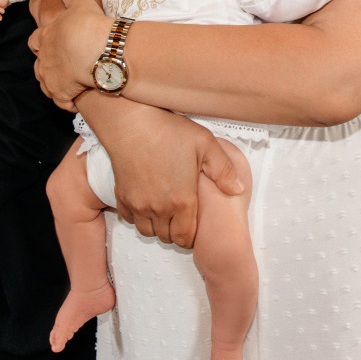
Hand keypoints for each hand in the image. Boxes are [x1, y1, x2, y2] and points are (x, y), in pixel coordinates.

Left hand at [28, 0, 110, 109]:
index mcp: (46, 36)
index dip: (41, 42)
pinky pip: (61, 102)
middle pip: (38, 65)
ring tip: (67, 85)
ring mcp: (51, 77)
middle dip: (47, 66)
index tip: (47, 43)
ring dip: (54, 85)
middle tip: (61, 65)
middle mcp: (44, 58)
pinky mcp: (61, 93)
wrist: (98, 50)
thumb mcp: (80, 4)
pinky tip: (75, 101)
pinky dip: (67, 102)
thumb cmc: (88, 25)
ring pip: (45, 84)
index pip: (35, 40)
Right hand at [80, 98, 242, 246]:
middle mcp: (159, 207)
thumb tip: (238, 189)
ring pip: (148, 231)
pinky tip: (147, 202)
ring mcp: (138, 203)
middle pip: (167, 237)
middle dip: (176, 232)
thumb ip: (224, 170)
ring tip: (165, 212)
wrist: (132, 122)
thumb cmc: (168, 131)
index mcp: (182, 200)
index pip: (186, 237)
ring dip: (157, 227)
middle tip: (181, 218)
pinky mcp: (122, 196)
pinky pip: (130, 219)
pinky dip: (139, 217)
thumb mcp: (206, 144)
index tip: (194, 226)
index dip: (192, 237)